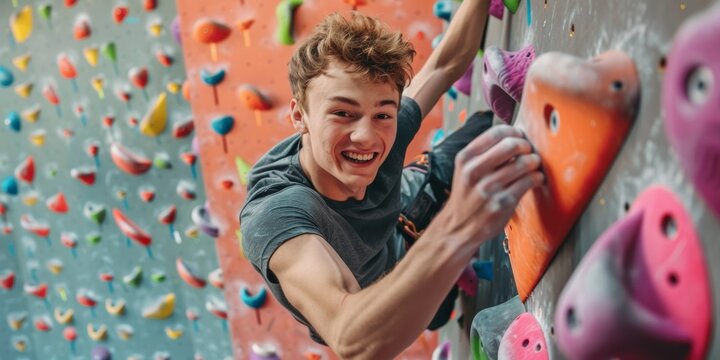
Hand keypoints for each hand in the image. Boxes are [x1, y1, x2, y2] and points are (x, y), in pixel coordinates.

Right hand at [437, 124, 543, 244]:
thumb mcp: (465, 170)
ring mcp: (488, 188)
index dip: (514, 132)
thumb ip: (484, 153)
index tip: (520, 137)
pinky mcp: (502, 203)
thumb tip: (514, 136)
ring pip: (524, 163)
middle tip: (529, 152)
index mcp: (465, 158)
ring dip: (534, 162)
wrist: (458, 227)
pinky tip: (534, 180)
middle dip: (526, 146)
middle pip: (512, 145)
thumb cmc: (467, 196)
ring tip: (533, 166)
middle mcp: (474, 171)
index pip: (496, 133)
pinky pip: (529, 181)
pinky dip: (537, 178)